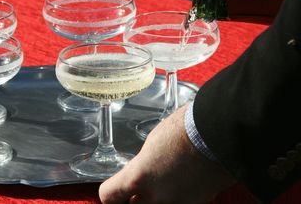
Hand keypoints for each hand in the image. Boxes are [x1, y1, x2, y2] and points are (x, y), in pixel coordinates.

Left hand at [99, 104, 235, 203]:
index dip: (109, 192)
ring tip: (163, 182)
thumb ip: (141, 165)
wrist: (218, 133)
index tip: (113, 190)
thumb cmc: (184, 131)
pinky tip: (181, 181)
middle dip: (132, 200)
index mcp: (138, 178)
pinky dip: (176, 197)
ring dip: (155, 199)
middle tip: (137, 189)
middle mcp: (156, 198)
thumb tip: (140, 173)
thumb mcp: (151, 144)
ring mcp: (178, 203)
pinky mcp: (197, 203)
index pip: (108, 197)